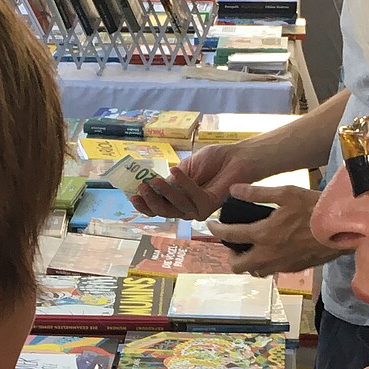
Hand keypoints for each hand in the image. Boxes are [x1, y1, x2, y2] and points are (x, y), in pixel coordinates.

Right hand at [135, 143, 258, 220]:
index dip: (144, 204)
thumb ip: (170, 179)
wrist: (236, 157)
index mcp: (179, 199)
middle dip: (150, 201)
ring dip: (165, 192)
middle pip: (164, 212)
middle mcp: (187, 208)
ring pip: (176, 207)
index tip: (132, 195)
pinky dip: (183, 184)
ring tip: (155, 179)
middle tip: (141, 187)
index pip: (157, 207)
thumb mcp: (185, 167)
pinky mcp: (210, 206)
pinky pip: (192, 198)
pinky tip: (176, 170)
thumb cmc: (213, 160)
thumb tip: (151, 184)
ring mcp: (198, 209)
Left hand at [206, 184, 344, 276]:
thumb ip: (257, 192)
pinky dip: (266, 263)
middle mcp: (268, 254)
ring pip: (255, 271)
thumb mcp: (286, 192)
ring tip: (251, 248)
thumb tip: (234, 190)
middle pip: (237, 266)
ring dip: (248, 262)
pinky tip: (272, 250)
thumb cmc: (315, 207)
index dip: (215, 230)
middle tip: (232, 244)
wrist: (343, 228)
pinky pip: (272, 271)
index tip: (210, 225)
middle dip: (230, 256)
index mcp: (263, 234)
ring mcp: (281, 265)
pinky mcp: (293, 269)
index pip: (229, 236)